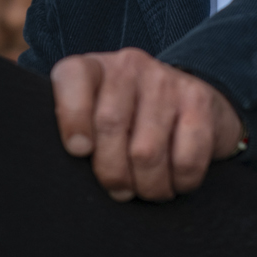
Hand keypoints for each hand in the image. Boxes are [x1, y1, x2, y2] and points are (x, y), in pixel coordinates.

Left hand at [51, 48, 245, 201]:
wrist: (193, 103)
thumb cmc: (128, 122)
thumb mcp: (94, 119)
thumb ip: (74, 133)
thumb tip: (57, 168)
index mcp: (93, 68)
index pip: (72, 78)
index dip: (71, 117)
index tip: (78, 151)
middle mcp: (128, 66)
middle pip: (109, 126)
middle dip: (112, 173)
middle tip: (119, 190)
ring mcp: (166, 80)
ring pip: (146, 151)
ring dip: (148, 187)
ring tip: (147, 191)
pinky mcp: (199, 101)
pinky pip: (186, 158)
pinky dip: (181, 182)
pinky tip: (177, 181)